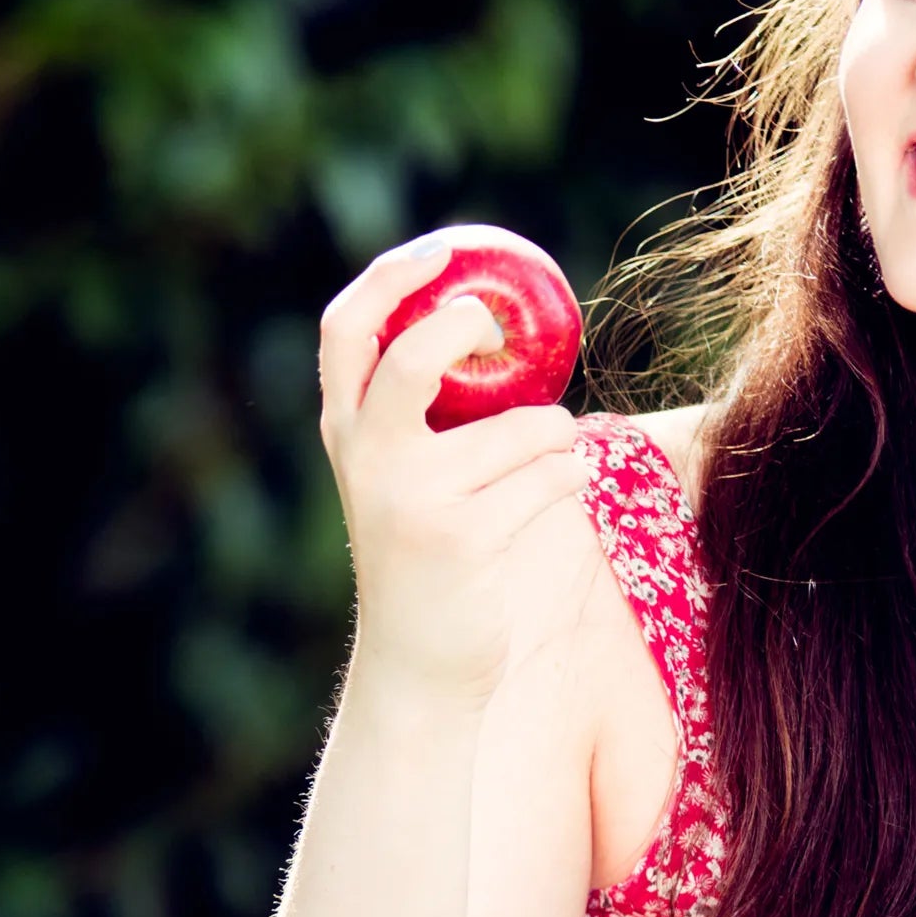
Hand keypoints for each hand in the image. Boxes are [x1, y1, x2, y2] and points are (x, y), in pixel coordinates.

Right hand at [318, 237, 589, 708]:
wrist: (420, 666)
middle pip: (412, 358)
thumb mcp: (404, 479)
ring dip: (558, 439)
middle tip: (499, 332)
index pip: (346, 330)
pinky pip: (552, 478)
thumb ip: (424, 414)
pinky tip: (552, 502)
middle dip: (463, 327)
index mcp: (346, 434)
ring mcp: (415, 501)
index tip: (442, 250)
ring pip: (526, 426)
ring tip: (547, 468)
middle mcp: (368, 461)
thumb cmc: (430, 557)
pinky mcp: (466, 539)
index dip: (391, 278)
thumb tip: (495, 326)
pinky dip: (569, 480)